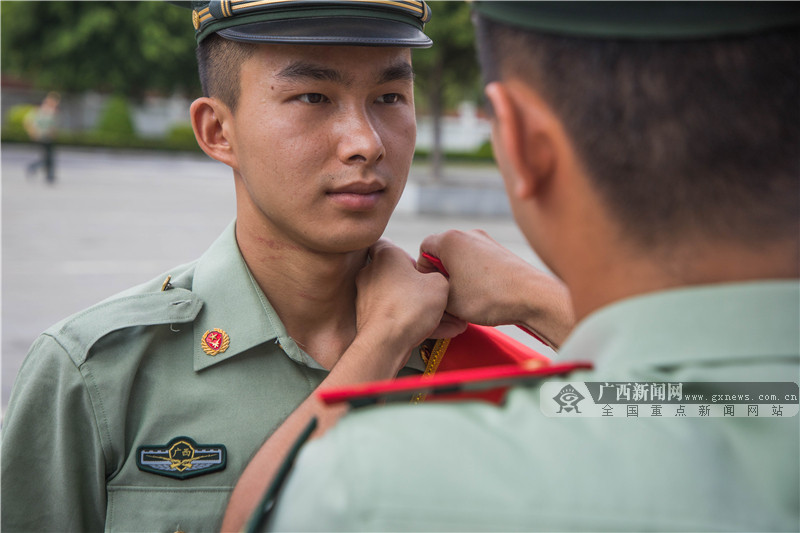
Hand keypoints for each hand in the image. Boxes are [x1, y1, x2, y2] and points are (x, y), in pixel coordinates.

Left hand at [356, 240, 465, 354]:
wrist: (385, 343)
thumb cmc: (409, 307)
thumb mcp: (439, 284)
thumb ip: (440, 276)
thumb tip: (439, 280)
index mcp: (385, 255)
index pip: (388, 243)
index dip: (406, 253)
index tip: (421, 264)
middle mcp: (371, 273)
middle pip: (399, 276)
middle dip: (423, 289)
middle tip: (444, 299)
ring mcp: (368, 297)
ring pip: (401, 300)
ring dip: (424, 309)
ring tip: (452, 322)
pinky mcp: (369, 318)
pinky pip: (397, 317)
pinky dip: (416, 323)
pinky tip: (442, 332)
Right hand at [419, 230, 573, 347]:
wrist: (531, 297)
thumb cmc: (488, 297)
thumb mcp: (447, 298)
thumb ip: (432, 289)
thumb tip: (433, 288)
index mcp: (450, 240)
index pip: (424, 248)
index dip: (424, 270)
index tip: (433, 288)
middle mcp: (468, 234)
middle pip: (443, 251)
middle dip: (442, 273)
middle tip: (447, 295)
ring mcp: (487, 241)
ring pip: (462, 257)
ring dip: (459, 275)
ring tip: (466, 297)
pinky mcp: (501, 251)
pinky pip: (478, 261)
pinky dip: (475, 275)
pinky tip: (483, 294)